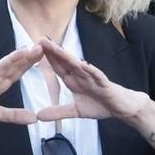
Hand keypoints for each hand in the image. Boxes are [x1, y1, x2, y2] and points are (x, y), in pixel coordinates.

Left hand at [35, 40, 150, 121]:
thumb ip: (58, 112)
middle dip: (53, 51)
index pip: (58, 67)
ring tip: (56, 47)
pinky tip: (83, 64)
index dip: (46, 58)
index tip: (32, 49)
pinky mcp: (105, 84)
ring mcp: (93, 78)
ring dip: (68, 56)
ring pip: (78, 65)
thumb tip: (39, 116)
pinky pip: (97, 76)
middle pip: (65, 61)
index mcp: (73, 80)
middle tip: (40, 39)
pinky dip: (91, 70)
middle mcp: (81, 75)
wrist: (122, 109)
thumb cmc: (100, 105)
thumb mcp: (75, 111)